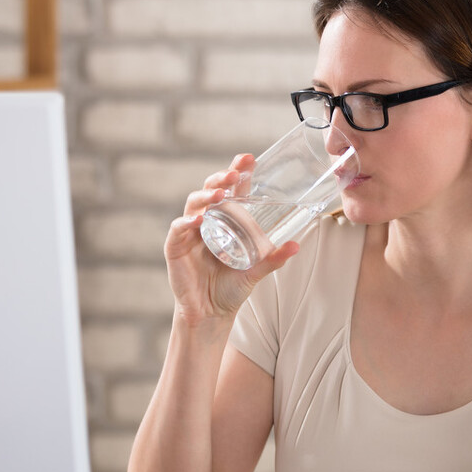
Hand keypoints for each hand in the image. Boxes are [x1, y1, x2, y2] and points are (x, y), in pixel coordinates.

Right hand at [166, 154, 298, 324]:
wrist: (211, 313)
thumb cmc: (231, 287)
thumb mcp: (256, 270)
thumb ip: (273, 258)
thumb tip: (296, 245)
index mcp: (226, 220)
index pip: (231, 190)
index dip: (238, 172)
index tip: (249, 158)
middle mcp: (207, 221)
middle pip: (210, 190)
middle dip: (221, 177)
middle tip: (235, 172)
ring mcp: (189, 232)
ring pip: (193, 204)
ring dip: (206, 196)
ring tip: (220, 195)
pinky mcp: (175, 247)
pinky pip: (178, 228)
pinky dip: (186, 222)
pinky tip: (198, 220)